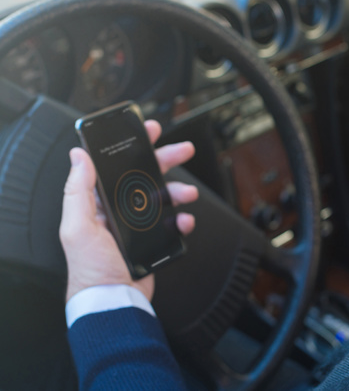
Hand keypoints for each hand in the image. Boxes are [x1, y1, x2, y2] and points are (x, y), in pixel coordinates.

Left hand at [60, 120, 198, 301]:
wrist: (115, 299)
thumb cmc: (91, 268)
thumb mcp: (77, 226)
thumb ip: (77, 190)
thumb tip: (78, 156)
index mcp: (98, 202)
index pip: (116, 166)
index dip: (132, 148)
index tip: (146, 133)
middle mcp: (119, 210)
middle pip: (145, 175)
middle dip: (165, 160)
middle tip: (182, 150)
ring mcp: (138, 224)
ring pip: (163, 196)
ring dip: (178, 191)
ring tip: (187, 194)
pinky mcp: (154, 238)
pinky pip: (173, 222)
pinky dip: (182, 219)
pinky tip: (183, 221)